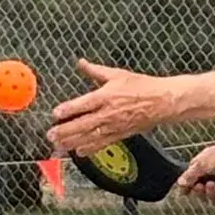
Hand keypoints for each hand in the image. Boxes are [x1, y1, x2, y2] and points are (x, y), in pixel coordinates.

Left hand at [47, 59, 175, 157]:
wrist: (163, 101)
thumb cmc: (142, 86)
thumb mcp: (117, 74)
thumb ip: (95, 70)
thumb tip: (81, 63)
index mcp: (106, 95)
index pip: (82, 104)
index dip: (68, 110)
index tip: (55, 114)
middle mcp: (108, 112)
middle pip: (82, 124)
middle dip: (65, 130)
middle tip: (51, 135)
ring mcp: (114, 125)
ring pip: (90, 136)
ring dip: (73, 142)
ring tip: (59, 145)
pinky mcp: (121, 134)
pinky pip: (103, 143)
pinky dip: (90, 149)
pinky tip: (79, 152)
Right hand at [178, 133, 214, 197]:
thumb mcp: (202, 164)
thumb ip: (190, 175)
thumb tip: (180, 184)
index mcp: (201, 165)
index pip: (190, 180)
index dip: (188, 187)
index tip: (186, 192)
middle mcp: (211, 173)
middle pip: (201, 190)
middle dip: (200, 191)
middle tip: (202, 187)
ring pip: (212, 195)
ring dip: (211, 194)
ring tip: (214, 187)